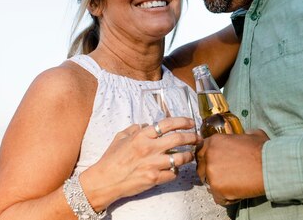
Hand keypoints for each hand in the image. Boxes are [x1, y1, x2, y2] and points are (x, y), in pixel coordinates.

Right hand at [80, 117, 198, 210]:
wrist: (105, 180)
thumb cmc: (111, 159)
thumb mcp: (120, 137)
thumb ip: (134, 129)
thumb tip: (146, 125)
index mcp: (142, 136)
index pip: (167, 124)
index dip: (182, 121)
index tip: (190, 122)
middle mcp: (149, 148)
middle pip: (179, 138)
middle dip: (192, 137)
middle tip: (197, 137)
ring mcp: (153, 164)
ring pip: (180, 157)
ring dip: (188, 155)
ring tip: (190, 154)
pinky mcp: (155, 178)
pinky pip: (173, 173)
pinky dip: (175, 171)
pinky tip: (174, 169)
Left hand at [196, 129, 268, 204]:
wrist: (270, 166)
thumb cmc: (263, 150)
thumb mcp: (251, 134)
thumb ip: (241, 136)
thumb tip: (245, 135)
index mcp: (213, 141)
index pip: (200, 152)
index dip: (208, 159)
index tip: (215, 164)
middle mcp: (208, 155)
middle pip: (201, 168)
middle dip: (211, 174)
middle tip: (224, 177)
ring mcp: (211, 172)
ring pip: (209, 184)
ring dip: (219, 186)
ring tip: (234, 185)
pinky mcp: (217, 188)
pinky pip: (218, 198)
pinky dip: (228, 199)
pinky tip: (238, 193)